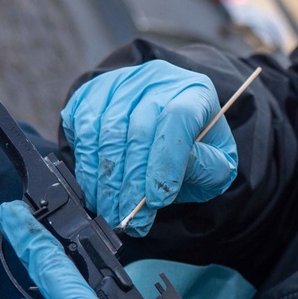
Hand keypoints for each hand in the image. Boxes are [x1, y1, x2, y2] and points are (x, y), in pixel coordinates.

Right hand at [61, 60, 237, 235]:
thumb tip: (164, 185)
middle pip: (138, 130)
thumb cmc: (194, 147)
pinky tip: (94, 187)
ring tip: (109, 209)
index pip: (179, 119)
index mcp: (196, 93)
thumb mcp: (215, 162)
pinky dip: (86, 163)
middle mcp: (158, 80)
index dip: (165, 162)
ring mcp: (122, 83)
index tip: (156, 201)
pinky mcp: (93, 92)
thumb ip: (205, 170)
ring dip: (105, 179)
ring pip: (106, 131)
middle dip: (130, 182)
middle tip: (126, 218)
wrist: (168, 121)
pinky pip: (82, 127)